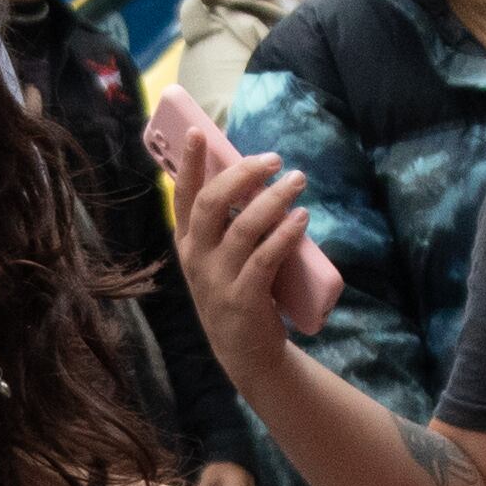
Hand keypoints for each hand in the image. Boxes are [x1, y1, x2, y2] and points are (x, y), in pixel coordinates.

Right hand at [172, 145, 316, 388]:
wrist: (244, 352)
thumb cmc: (235, 292)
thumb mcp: (218, 259)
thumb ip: (226, 225)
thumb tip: (252, 178)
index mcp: (188, 244)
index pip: (183, 196)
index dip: (189, 164)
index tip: (199, 133)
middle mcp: (197, 258)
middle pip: (212, 203)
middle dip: (241, 174)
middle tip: (272, 159)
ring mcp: (217, 280)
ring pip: (244, 227)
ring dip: (273, 198)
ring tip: (297, 180)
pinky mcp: (243, 298)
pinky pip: (265, 258)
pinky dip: (285, 233)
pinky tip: (301, 217)